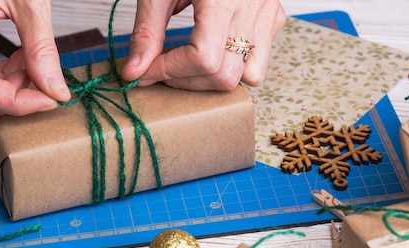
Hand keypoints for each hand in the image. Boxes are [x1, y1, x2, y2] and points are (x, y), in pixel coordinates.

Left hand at [121, 0, 285, 89]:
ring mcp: (267, 12)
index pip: (202, 59)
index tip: (145, 72)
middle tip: (164, 66)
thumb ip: (147, 32)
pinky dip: (236, 64)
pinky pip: (260, 60)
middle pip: (225, 75)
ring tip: (190, 62)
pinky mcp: (274, 16)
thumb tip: (134, 73)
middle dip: (188, 80)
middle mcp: (252, 6)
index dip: (169, 72)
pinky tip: (214, 48)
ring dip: (215, 78)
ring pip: (249, 76)